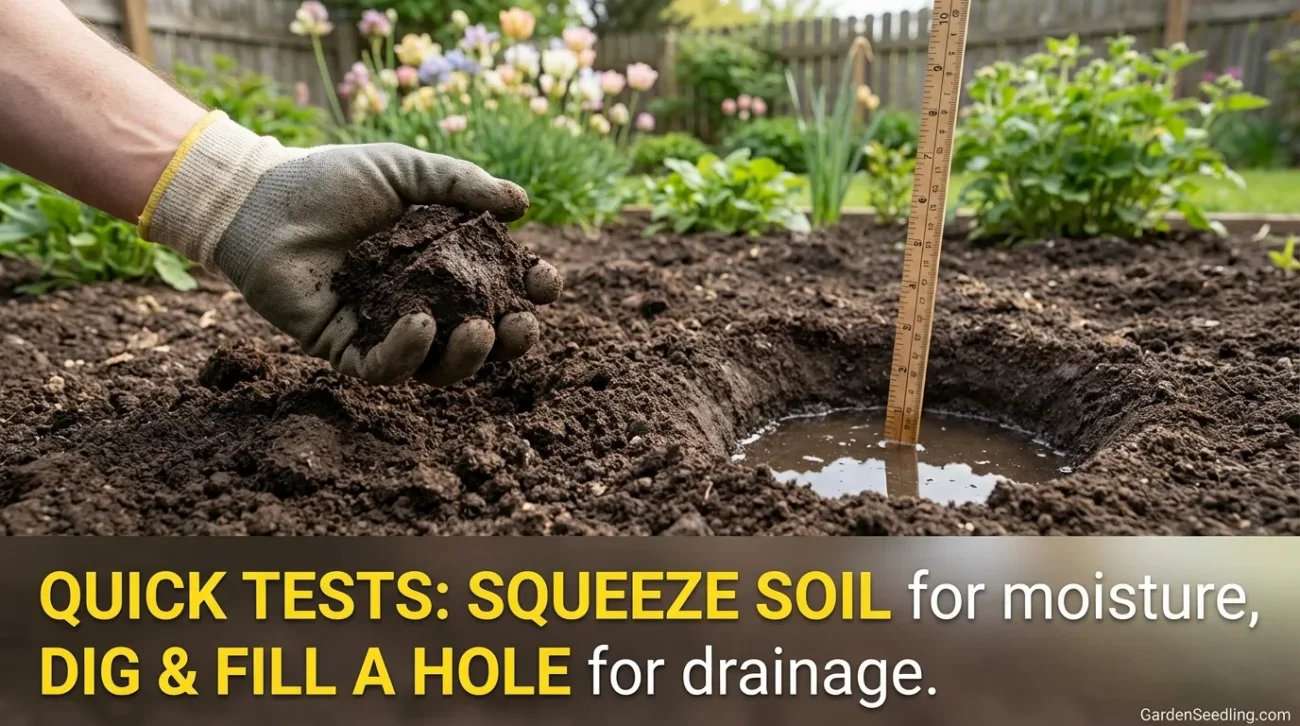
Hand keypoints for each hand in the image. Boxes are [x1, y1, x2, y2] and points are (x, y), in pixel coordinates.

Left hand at [138, 112, 561, 385]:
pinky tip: (419, 323)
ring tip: (478, 330)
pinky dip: (406, 352)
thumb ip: (462, 185)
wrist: (261, 199)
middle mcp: (423, 302)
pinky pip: (384, 370)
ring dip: (468, 356)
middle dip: (513, 339)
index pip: (502, 288)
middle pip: (483, 340)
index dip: (532, 290)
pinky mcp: (344, 349)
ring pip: (440, 367)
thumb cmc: (332, 180)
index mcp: (446, 264)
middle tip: (520, 323)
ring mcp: (385, 330)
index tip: (543, 279)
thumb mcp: (405, 170)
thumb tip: (521, 205)